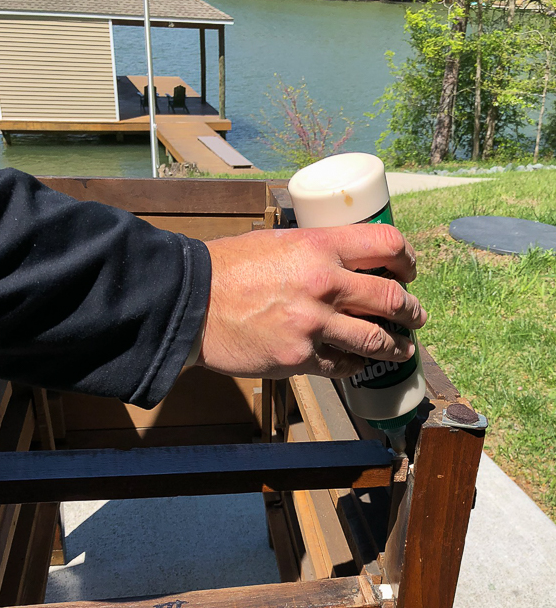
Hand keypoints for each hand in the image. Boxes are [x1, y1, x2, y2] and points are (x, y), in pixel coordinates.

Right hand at [199, 223, 424, 379]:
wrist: (191, 305)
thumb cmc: (228, 270)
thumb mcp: (277, 243)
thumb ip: (315, 252)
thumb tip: (347, 264)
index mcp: (319, 246)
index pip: (387, 244)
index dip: (408, 260)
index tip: (409, 271)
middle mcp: (323, 284)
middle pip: (392, 298)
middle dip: (412, 310)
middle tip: (416, 315)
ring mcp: (313, 325)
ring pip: (375, 339)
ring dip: (396, 346)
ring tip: (402, 347)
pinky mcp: (300, 358)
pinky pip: (342, 364)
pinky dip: (355, 364)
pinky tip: (358, 362)